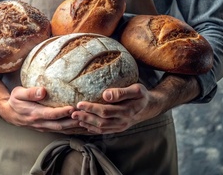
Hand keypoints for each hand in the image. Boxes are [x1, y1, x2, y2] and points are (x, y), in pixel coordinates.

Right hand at [2, 86, 85, 133]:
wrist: (9, 113)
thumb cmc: (15, 100)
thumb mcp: (18, 93)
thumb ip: (30, 92)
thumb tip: (43, 91)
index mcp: (34, 113)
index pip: (51, 114)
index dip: (62, 112)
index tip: (73, 107)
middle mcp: (40, 123)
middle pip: (60, 125)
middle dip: (74, 121)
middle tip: (87, 116)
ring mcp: (44, 127)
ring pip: (63, 130)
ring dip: (75, 127)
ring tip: (89, 122)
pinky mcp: (47, 128)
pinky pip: (62, 131)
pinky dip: (73, 130)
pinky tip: (82, 127)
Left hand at [71, 75, 200, 134]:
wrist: (150, 107)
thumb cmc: (141, 95)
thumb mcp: (136, 90)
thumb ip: (121, 92)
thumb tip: (105, 94)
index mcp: (126, 111)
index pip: (105, 111)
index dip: (92, 108)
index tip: (79, 103)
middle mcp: (123, 121)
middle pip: (101, 121)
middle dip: (85, 117)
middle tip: (72, 113)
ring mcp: (120, 126)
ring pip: (101, 128)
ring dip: (87, 123)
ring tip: (75, 118)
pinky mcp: (118, 128)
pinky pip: (104, 131)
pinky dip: (93, 129)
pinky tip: (85, 125)